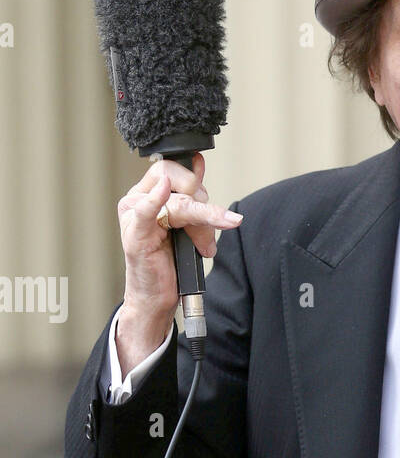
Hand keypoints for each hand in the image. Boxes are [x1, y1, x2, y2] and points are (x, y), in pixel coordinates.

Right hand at [115, 154, 242, 371]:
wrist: (157, 295)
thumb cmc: (170, 260)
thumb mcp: (187, 222)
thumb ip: (191, 193)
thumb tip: (198, 161)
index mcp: (148, 191)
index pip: (174, 169)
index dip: (196, 184)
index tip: (207, 208)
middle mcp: (137, 198)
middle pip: (182, 185)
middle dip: (204, 210)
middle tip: (205, 237)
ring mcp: (133, 216)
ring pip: (179, 203)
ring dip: (202, 226)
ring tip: (203, 246)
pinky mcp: (135, 234)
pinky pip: (146, 210)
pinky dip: (156, 198)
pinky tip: (163, 188)